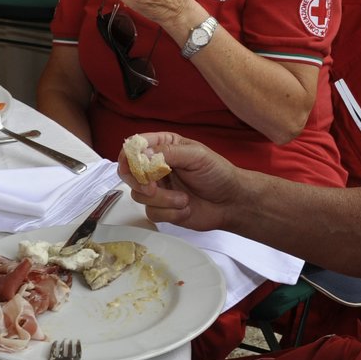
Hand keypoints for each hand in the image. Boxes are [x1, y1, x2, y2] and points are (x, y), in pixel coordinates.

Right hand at [119, 132, 242, 231]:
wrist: (231, 203)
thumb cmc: (218, 173)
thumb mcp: (196, 155)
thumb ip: (168, 152)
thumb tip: (143, 155)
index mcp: (164, 146)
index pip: (135, 147)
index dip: (129, 156)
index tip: (133, 167)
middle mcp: (157, 166)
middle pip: (129, 173)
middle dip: (140, 182)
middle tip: (153, 188)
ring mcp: (159, 188)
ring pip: (139, 195)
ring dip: (163, 200)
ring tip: (184, 199)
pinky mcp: (162, 208)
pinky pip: (151, 213)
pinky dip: (170, 213)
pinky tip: (186, 208)